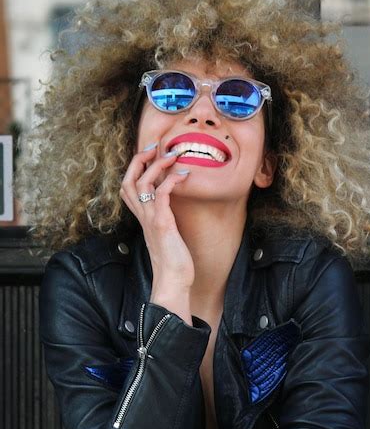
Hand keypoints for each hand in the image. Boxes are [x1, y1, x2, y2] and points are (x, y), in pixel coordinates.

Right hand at [120, 146, 194, 294]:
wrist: (172, 281)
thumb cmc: (173, 261)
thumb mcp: (166, 235)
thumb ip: (165, 219)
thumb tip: (173, 207)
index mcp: (142, 218)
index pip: (127, 187)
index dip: (134, 168)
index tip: (149, 155)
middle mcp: (143, 216)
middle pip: (128, 180)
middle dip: (139, 160)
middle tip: (154, 147)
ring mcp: (150, 219)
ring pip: (142, 184)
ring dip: (156, 165)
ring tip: (172, 155)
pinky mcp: (162, 224)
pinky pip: (162, 195)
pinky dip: (171, 181)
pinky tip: (183, 176)